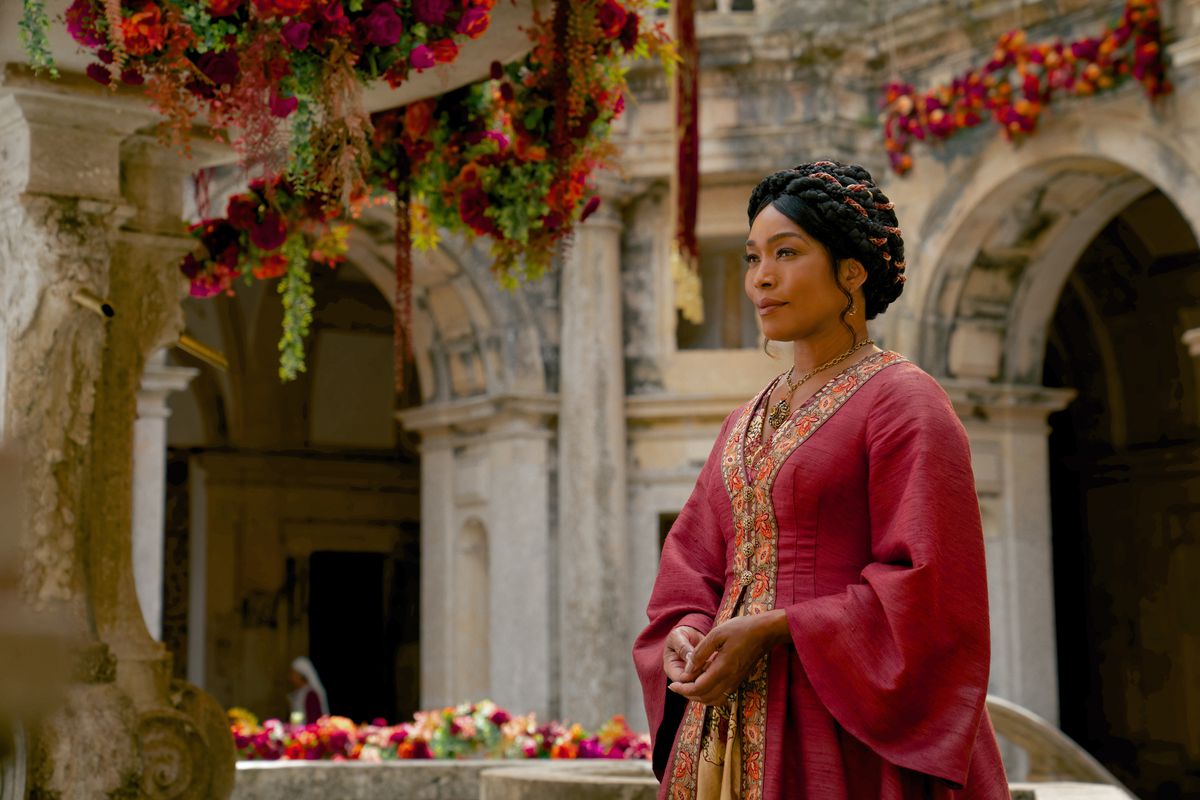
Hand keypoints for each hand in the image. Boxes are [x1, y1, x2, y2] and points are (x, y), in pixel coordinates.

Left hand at [669, 610, 788, 705]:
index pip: (699, 688)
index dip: (683, 689)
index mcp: (723, 669)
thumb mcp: (716, 634)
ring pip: (714, 700)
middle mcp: (730, 680)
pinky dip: (709, 695)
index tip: (672, 685)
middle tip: (676, 687)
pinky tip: (703, 683)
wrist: (765, 632)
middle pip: (705, 698)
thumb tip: (688, 670)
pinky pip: (722, 696)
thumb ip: (700, 653)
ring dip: (698, 697)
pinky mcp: (739, 680)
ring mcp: (736, 682)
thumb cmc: (741, 629)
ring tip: (687, 687)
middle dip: (688, 695)